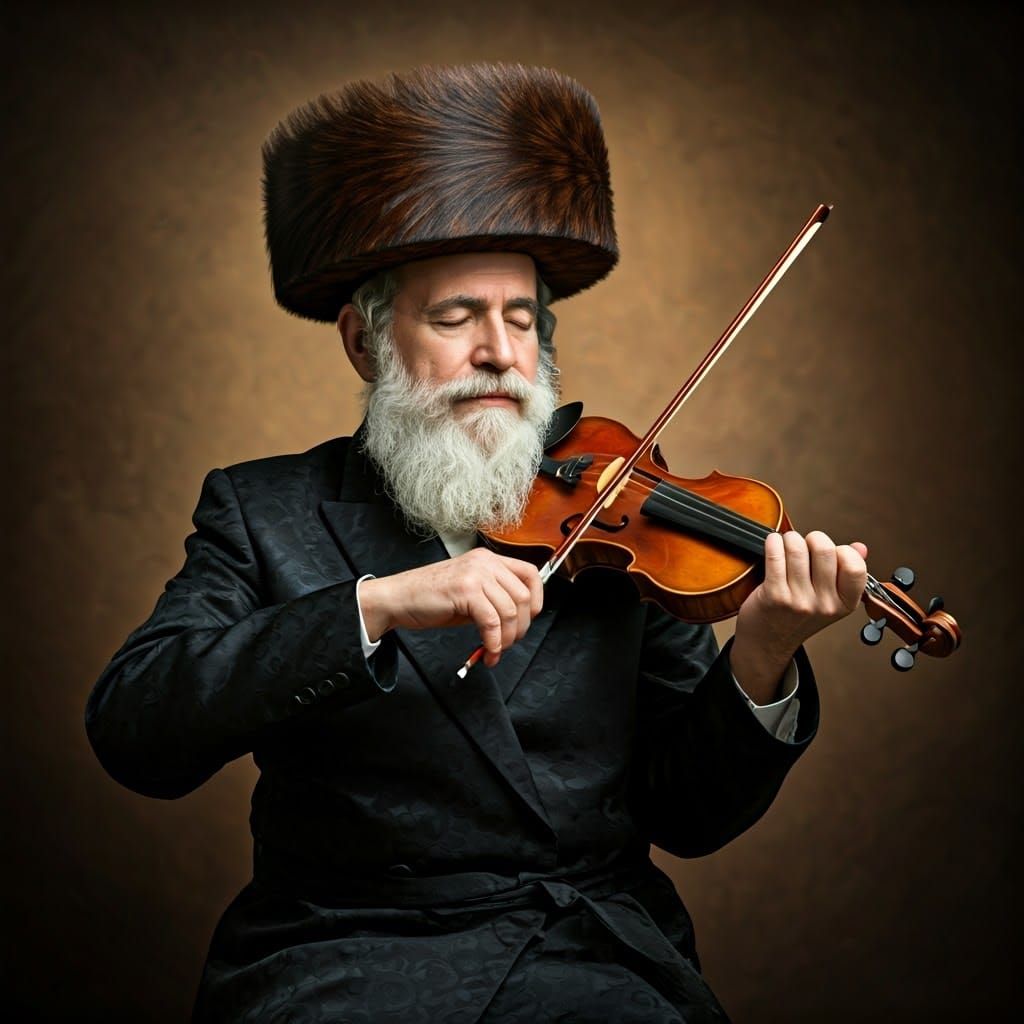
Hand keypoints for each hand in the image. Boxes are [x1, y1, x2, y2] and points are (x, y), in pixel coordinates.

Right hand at [358, 548, 543, 666]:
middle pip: (524, 596)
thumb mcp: (469, 592)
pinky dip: (494, 643)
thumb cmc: (429, 598)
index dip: (536, 600)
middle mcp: (485, 562)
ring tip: (494, 650)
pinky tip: (487, 652)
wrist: (397, 599)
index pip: (530, 574)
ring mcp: (475, 574)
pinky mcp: (465, 590)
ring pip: (511, 611)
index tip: (528, 621)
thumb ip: (494, 598)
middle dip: (521, 627)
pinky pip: (493, 622)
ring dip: (507, 639)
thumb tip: (519, 619)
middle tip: (508, 643)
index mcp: (488, 559)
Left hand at [730, 530, 867, 703]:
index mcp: (844, 604)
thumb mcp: (829, 600)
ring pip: (797, 548)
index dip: (842, 550)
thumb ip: (846, 573)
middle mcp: (824, 604)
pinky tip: (773, 543)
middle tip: (806, 543)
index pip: (855, 566)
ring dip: (790, 539)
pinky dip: (773, 542)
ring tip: (787, 543)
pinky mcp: (775, 595)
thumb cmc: (797, 617)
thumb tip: (860, 548)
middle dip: (813, 538)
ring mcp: (799, 601)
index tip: (831, 550)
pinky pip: (775, 556)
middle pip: (824, 550)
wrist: (768, 642)